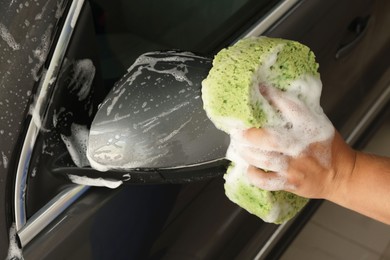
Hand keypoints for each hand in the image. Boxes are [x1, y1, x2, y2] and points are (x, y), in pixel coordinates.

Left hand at [228, 84, 354, 198]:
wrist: (342, 175)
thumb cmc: (327, 146)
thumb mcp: (317, 122)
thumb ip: (297, 111)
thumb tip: (270, 94)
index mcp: (309, 126)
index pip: (289, 106)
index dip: (271, 96)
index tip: (258, 90)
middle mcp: (300, 145)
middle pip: (268, 138)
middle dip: (248, 134)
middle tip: (236, 130)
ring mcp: (294, 166)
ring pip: (263, 159)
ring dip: (246, 152)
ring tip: (238, 145)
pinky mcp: (289, 182)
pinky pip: (265, 181)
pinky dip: (253, 174)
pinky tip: (249, 167)